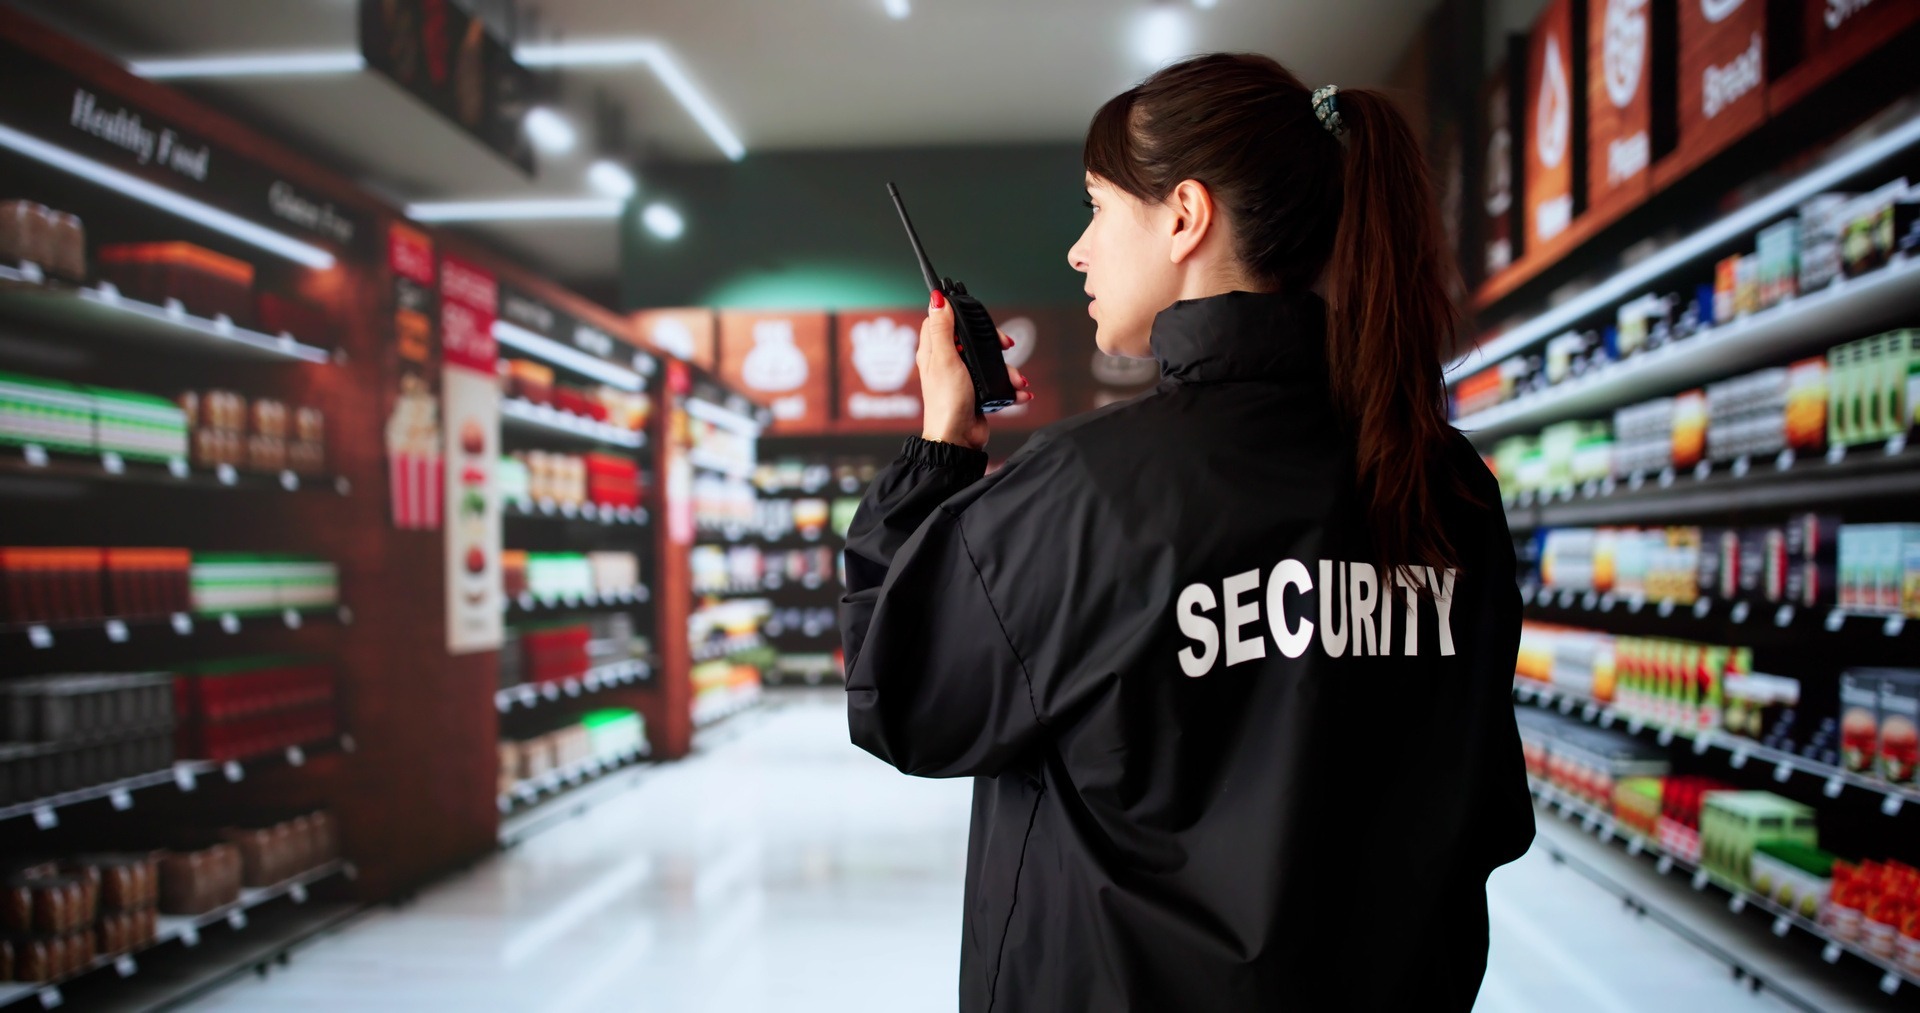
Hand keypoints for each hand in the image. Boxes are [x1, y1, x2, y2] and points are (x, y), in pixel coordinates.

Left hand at [917, 290, 1033, 450]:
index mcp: (933, 351)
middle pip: (972, 339)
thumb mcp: (945, 359)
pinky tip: (1018, 393)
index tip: (974, 317)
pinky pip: (997, 383)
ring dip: (1007, 370)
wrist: (958, 439)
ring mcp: (963, 378)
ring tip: (1016, 381)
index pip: (943, 321)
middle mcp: (947, 362)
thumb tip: (936, 299)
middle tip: (1006, 345)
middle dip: (993, 343)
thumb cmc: (947, 401)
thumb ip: (943, 329)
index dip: (958, 314)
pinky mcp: (977, 393)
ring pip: (989, 361)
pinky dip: (1009, 388)